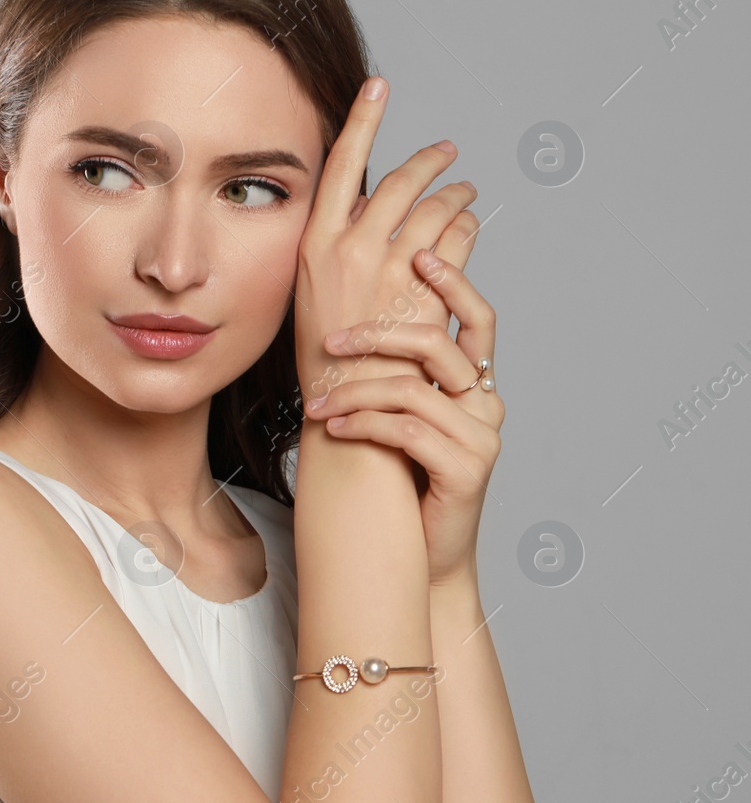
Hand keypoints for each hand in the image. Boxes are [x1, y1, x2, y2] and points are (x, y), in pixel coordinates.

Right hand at [293, 76, 476, 392]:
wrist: (346, 405)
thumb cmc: (324, 357)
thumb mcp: (313, 291)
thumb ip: (338, 247)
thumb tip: (368, 213)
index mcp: (316, 241)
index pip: (342, 162)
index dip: (363, 119)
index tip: (379, 86)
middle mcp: (355, 245)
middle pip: (402, 181)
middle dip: (431, 160)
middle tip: (449, 152)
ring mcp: (396, 266)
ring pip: (438, 208)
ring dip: (457, 195)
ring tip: (467, 191)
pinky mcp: (430, 288)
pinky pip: (460, 242)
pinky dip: (468, 229)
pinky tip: (471, 227)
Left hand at [300, 244, 503, 586]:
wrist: (417, 550)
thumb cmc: (398, 477)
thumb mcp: (394, 413)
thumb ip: (390, 369)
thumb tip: (348, 318)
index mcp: (473, 383)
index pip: (477, 316)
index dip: (454, 281)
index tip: (417, 252)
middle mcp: (485, 404)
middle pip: (440, 345)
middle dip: (379, 336)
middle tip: (331, 342)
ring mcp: (481, 437)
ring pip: (413, 390)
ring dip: (355, 393)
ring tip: (316, 407)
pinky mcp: (467, 469)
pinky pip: (407, 431)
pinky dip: (363, 425)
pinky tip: (334, 430)